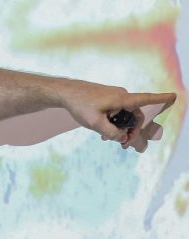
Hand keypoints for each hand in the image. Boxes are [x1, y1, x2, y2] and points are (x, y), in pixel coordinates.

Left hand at [58, 79, 175, 151]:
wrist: (64, 92)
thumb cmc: (79, 104)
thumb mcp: (95, 123)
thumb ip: (112, 133)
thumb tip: (123, 138)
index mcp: (121, 99)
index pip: (145, 99)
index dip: (161, 99)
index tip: (174, 96)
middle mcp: (121, 95)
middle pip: (136, 116)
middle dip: (133, 131)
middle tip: (124, 146)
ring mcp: (114, 96)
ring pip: (126, 115)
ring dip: (122, 128)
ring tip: (110, 140)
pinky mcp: (107, 98)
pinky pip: (117, 112)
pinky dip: (114, 122)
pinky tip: (105, 133)